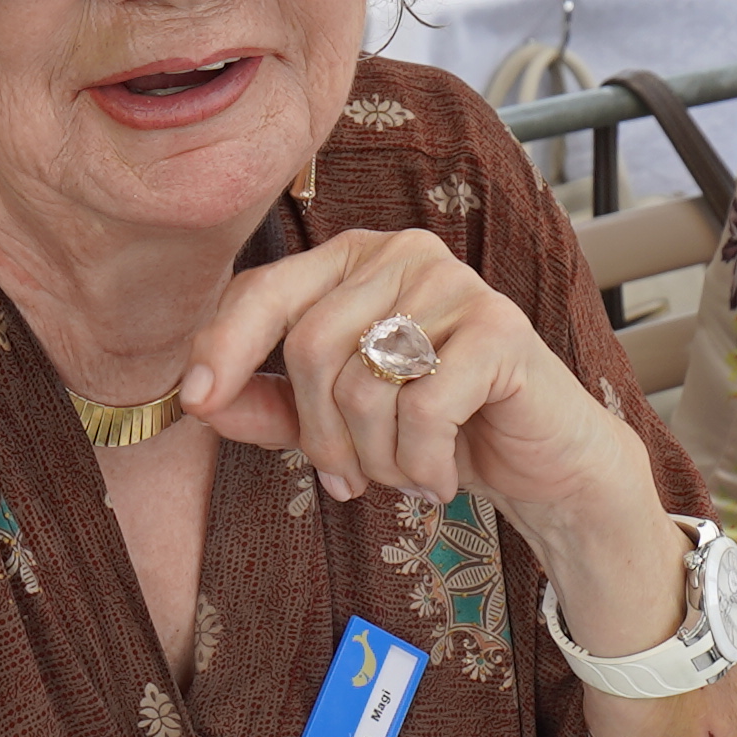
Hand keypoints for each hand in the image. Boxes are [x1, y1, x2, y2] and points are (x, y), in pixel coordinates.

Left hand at [176, 226, 645, 532]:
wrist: (542, 462)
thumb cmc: (436, 430)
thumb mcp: (335, 422)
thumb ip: (267, 405)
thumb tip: (194, 399)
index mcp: (355, 259)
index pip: (265, 290)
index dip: (222, 346)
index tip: (194, 401)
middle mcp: (402, 253)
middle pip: (309, 346)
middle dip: (320, 437)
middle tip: (349, 482)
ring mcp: (455, 283)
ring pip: (363, 384)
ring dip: (376, 459)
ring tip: (406, 473)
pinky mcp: (501, 327)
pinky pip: (422, 410)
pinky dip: (421, 465)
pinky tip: (443, 477)